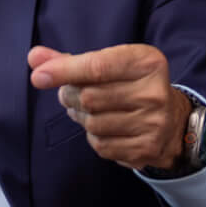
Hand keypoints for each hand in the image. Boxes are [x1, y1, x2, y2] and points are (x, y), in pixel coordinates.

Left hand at [28, 43, 190, 172]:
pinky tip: (106, 128)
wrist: (171, 120)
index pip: (97, 66)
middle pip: (90, 97)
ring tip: (91, 111)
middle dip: (71, 96)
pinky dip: (95, 137)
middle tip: (74, 95)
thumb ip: (70, 61)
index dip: (64, 71)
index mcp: (146, 62)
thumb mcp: (108, 64)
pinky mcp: (147, 148)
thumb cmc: (130, 85)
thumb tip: (34, 58)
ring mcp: (154, 123)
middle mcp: (155, 92)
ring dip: (82, 118)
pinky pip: (101, 146)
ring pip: (93, 123)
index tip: (38, 76)